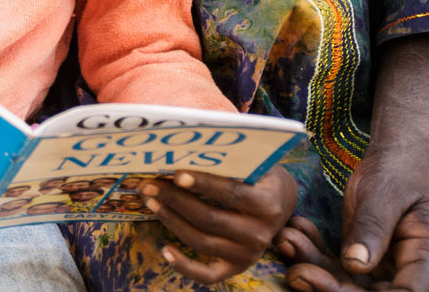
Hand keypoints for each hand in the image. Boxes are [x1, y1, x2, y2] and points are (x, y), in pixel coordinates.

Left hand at [141, 166, 297, 282]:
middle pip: (209, 218)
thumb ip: (229, 162)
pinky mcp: (236, 267)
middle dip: (175, 200)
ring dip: (171, 221)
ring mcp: (247, 254)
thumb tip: (186, 153)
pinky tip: (165, 250)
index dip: (202, 184)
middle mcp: (259, 234)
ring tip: (150, 202)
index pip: (231, 193)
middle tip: (150, 185)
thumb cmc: (258, 176)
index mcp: (266, 205)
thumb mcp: (252, 164)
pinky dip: (184, 266)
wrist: (278, 202)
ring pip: (201, 241)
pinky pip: (208, 274)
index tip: (176, 174)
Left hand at [274, 150, 428, 291]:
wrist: (394, 156)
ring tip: (288, 242)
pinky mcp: (359, 257)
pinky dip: (312, 253)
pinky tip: (294, 232)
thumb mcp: (386, 193)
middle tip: (299, 271)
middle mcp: (406, 270)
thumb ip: (374, 227)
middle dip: (333, 289)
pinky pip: (334, 266)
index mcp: (427, 257)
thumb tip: (355, 265)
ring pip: (347, 284)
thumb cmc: (398, 170)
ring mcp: (381, 267)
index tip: (336, 290)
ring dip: (315, 270)